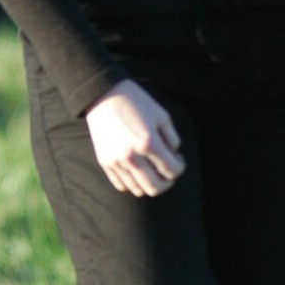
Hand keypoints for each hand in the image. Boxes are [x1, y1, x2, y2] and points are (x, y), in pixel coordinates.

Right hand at [85, 78, 185, 196]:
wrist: (104, 95)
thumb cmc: (136, 102)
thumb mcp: (161, 115)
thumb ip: (172, 139)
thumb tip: (173, 156)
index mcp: (149, 143)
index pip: (172, 170)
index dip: (180, 167)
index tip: (178, 159)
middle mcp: (132, 156)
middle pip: (156, 188)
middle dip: (168, 183)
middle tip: (169, 172)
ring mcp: (116, 162)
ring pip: (138, 190)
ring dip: (150, 184)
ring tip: (153, 171)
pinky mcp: (105, 162)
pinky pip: (122, 185)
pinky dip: (133, 184)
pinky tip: (138, 171)